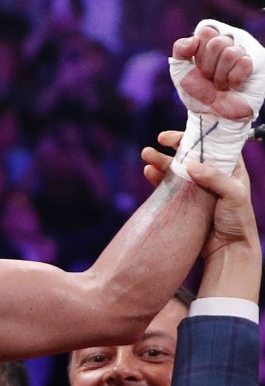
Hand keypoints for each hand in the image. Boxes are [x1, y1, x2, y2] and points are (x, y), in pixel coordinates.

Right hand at [141, 130, 257, 259]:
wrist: (229, 250)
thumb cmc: (238, 221)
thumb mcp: (234, 195)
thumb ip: (215, 178)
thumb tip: (190, 165)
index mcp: (230, 169)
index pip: (211, 145)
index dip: (195, 137)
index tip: (178, 135)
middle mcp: (213, 176)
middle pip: (190, 155)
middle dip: (172, 147)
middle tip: (157, 141)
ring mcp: (197, 189)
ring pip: (176, 169)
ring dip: (160, 161)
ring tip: (146, 156)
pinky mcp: (184, 203)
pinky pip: (168, 187)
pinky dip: (158, 178)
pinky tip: (149, 173)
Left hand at [170, 20, 264, 120]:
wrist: (210, 114)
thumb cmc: (198, 91)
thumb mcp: (180, 70)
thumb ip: (180, 49)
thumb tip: (194, 39)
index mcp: (213, 38)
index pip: (206, 29)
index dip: (197, 51)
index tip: (197, 65)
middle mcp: (231, 41)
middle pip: (216, 42)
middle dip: (207, 66)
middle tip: (209, 77)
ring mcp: (247, 50)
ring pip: (230, 53)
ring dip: (220, 75)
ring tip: (221, 84)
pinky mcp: (259, 62)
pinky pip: (243, 63)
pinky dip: (233, 80)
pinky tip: (234, 86)